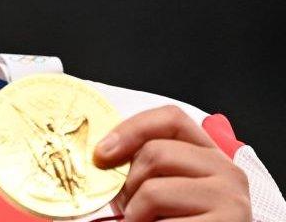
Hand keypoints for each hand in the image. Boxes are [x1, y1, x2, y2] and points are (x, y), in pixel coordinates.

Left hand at [93, 105, 250, 221]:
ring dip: (135, 214)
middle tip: (129, 208)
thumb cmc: (175, 220)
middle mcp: (228, 171)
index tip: (101, 154)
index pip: (171, 118)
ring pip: (152, 192)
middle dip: (128, 184)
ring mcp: (230, 200)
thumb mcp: (164, 188)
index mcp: (210, 155)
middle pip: (155, 153)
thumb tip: (101, 155)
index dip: (131, 129)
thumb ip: (145, 167)